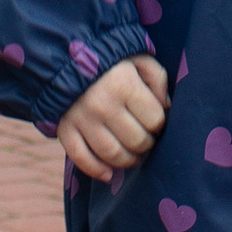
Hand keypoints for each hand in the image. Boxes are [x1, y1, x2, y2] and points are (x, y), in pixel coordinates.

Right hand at [58, 54, 171, 180]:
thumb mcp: (139, 59)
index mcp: (124, 84)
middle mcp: (103, 104)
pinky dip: (96, 171)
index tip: (155, 121)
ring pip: (112, 154)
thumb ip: (158, 80)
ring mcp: (82, 119)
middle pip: (136, 141)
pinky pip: (81, 158)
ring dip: (128, 161)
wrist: (65, 57)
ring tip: (133, 155)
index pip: (154, 120)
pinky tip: (109, 174)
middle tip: (145, 139)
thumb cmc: (110, 60)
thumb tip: (166, 108)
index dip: (159, 124)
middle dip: (146, 144)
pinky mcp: (64, 129)